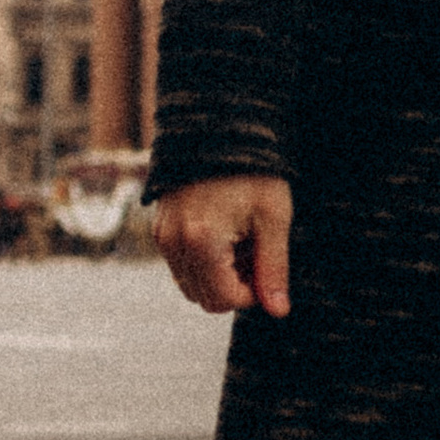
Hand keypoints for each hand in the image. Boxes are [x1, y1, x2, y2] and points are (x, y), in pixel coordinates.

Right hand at [154, 174, 291, 316]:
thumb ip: (274, 267)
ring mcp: (162, 236)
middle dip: (234, 286)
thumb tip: (279, 311)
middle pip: (204, 298)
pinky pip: (180, 265)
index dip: (252, 293)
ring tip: (241, 240)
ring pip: (190, 285)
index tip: (266, 266)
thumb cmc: (254, 170)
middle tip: (255, 251)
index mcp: (202, 241)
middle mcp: (173, 242)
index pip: (224, 300)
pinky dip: (203, 261)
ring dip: (218, 275)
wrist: (221, 128)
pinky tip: (224, 232)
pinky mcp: (160, 228)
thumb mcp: (273, 217)